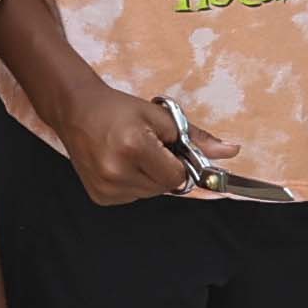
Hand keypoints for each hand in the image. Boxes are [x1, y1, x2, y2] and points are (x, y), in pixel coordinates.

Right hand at [54, 67, 201, 207]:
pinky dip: (134, 184)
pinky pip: (133, 197)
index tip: (170, 149)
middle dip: (165, 169)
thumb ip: (196, 138)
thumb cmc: (118, 110)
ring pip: (150, 194)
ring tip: (133, 154)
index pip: (178, 176)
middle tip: (150, 147)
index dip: (180, 163)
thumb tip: (231, 151)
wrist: (76, 111)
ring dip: (150, 178)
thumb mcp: (161, 117)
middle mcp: (117, 171)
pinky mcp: (100, 197)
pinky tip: (120, 164)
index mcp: (134, 147)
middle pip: (165, 187)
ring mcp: (106, 188)